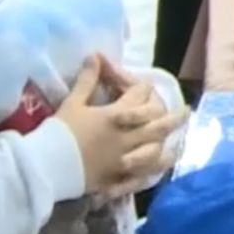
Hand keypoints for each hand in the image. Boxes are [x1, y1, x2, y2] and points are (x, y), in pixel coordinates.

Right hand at [55, 56, 187, 198]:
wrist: (47, 167)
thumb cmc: (60, 132)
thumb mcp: (72, 102)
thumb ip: (87, 79)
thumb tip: (95, 56)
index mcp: (116, 115)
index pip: (140, 96)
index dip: (142, 89)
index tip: (144, 88)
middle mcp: (127, 137)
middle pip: (158, 124)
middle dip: (173, 117)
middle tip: (186, 112)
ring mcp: (125, 159)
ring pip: (156, 149)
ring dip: (168, 143)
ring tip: (179, 139)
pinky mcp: (119, 177)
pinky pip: (144, 174)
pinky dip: (155, 169)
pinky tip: (163, 165)